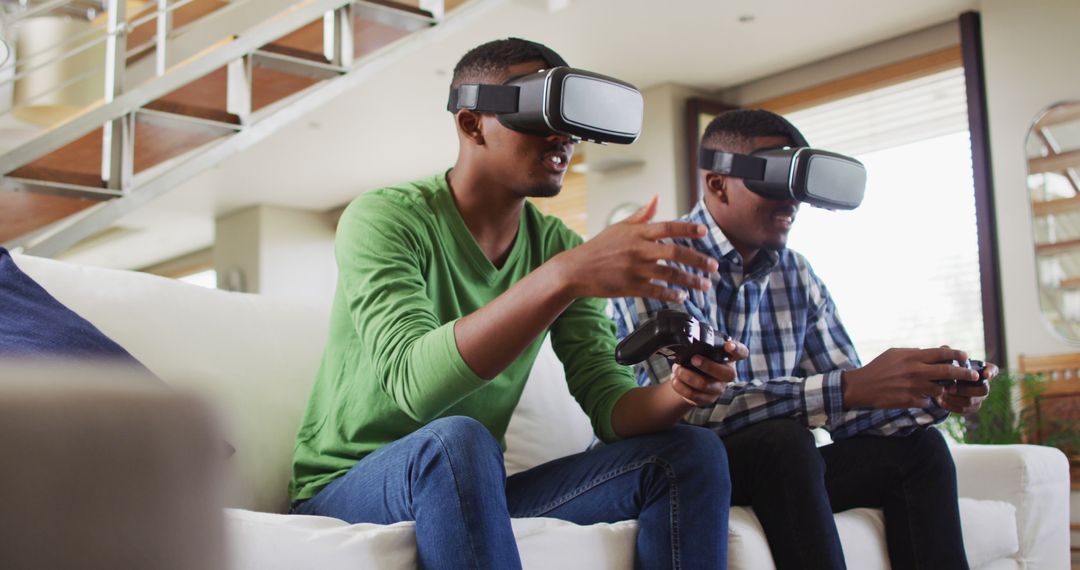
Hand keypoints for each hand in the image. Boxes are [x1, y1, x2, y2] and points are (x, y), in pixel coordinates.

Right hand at [552, 195, 718, 302]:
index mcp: (637, 233)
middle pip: (675, 253)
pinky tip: (681, 296)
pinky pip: (656, 291)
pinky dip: (671, 294)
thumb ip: (641, 215)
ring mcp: (634, 269)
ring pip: (670, 275)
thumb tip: (656, 198)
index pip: (667, 227)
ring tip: (704, 284)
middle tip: (713, 266)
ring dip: (690, 280)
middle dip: (698, 260)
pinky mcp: (630, 287)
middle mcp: (638, 249)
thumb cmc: (598, 247)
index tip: (704, 232)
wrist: (576, 269)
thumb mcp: (619, 226)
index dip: (687, 229)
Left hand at [669, 339, 747, 405]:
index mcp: (729, 358)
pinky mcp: (707, 399)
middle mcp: (728, 374)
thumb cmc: (698, 358)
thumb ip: (702, 341)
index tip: (729, 345)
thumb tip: (688, 329)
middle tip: (693, 359)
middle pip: (726, 373)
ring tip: (676, 368)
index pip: (741, 353)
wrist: (689, 380)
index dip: (737, 349)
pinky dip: (681, 386)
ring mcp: (718, 388)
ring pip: (706, 385)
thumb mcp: (702, 348)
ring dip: (688, 376)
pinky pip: (694, 395)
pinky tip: (675, 379)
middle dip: (708, 365)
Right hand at [841, 347, 979, 408]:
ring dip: (942, 389)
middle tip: (974, 376)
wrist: (861, 387)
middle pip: (947, 371)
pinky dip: (925, 399)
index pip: (941, 354)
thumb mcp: (895, 354)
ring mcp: (913, 387)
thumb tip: (932, 352)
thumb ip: (914, 353)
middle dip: (964, 373)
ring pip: (939, 389)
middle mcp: (915, 371)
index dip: (956, 354)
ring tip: (938, 388)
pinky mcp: (909, 401)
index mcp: (912, 357)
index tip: (965, 356)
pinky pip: (926, 401)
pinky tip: (918, 397)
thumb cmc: (878, 368)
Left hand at [937, 360, 997, 413]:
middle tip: (949, 387)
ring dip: (955, 398)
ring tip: (942, 394)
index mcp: (981, 371)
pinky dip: (951, 406)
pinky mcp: (971, 408)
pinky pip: (964, 410)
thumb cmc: (948, 369)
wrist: (942, 384)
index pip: (993, 370)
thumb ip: (947, 354)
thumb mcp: (947, 360)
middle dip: (965, 389)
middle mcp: (984, 385)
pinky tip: (941, 401)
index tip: (986, 374)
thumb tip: (944, 348)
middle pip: (984, 390)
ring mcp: (978, 398)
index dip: (991, 372)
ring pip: (971, 401)